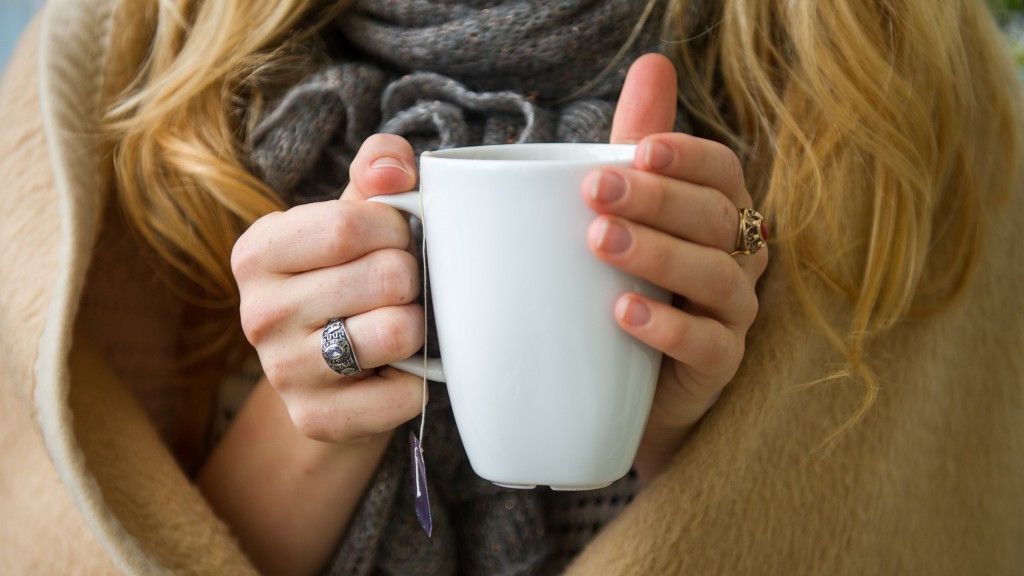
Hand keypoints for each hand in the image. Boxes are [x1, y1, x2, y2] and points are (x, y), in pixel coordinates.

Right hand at [232, 134, 426, 442]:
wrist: (331, 374)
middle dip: (412, 277)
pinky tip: (397, 371)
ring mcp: (282, 372)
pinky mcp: (314, 420)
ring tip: (400, 323)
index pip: (351, 224)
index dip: (397, 228)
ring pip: (397, 333)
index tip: (399, 239)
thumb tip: (396, 168)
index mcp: (258, 251)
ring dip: (419, 326)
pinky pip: (403, 394)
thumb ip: (378, 170)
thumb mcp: (355, 215)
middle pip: (384, 277)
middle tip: (401, 288)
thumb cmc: (349, 277)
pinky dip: (417, 380)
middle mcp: (256, 313)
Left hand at [586, 54, 768, 482]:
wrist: (622, 387)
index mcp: (716, 214)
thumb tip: (653, 62)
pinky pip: (710, 346)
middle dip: (657, 199)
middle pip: (715, 218)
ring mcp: (733, 314)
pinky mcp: (719, 368)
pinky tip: (623, 314)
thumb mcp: (627, 215)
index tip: (638, 148)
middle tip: (596, 191)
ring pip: (716, 277)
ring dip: (658, 254)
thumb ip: (637, 147)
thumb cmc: (627, 285)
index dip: (687, 157)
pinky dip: (668, 328)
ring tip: (600, 242)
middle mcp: (736, 258)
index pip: (722, 172)